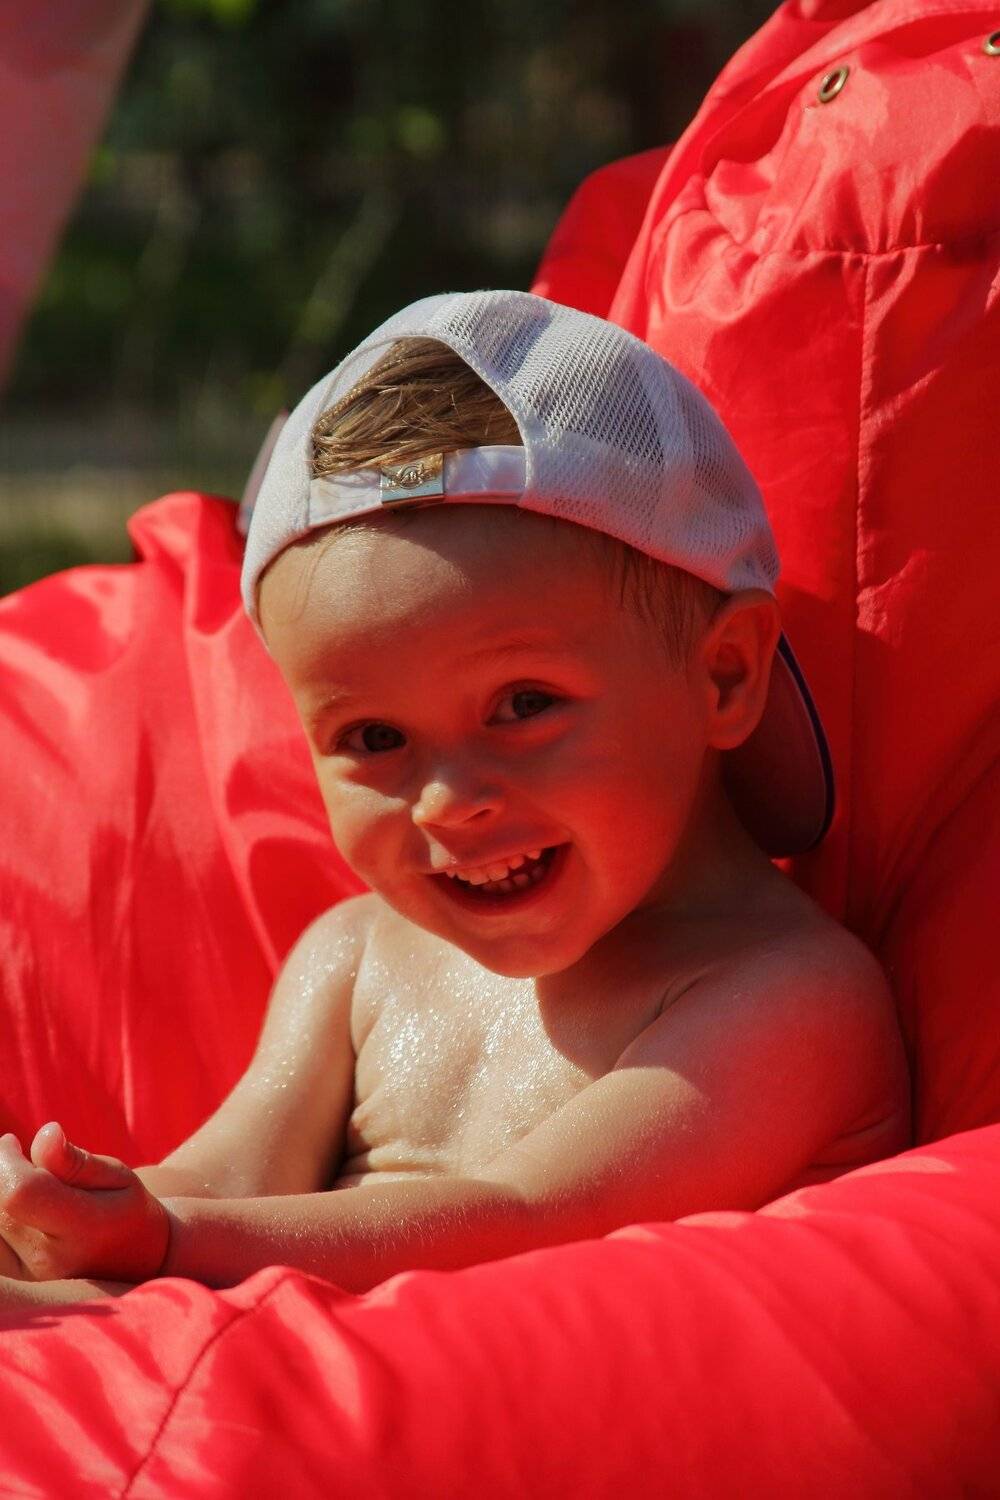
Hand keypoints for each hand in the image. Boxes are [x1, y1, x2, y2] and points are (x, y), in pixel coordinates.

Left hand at [0, 1124, 169, 1282]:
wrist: (131, 1258)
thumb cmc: (123, 1206)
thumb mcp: (115, 1174)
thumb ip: (74, 1160)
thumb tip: (45, 1133)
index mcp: (83, 1227)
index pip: (20, 1193)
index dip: (5, 1161)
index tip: (14, 1142)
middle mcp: (49, 1257)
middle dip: (1, 1171)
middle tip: (21, 1159)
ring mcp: (25, 1272)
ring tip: (18, 1181)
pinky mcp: (11, 1274)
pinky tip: (10, 1202)